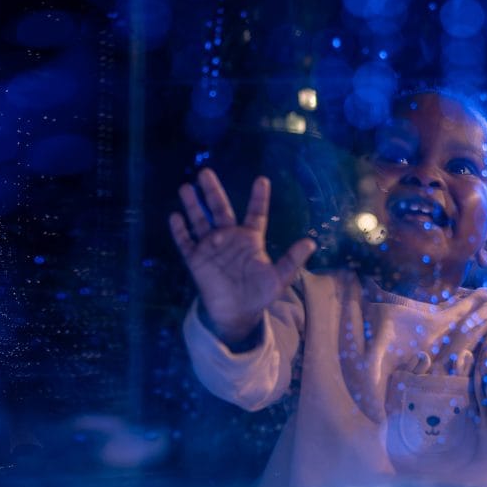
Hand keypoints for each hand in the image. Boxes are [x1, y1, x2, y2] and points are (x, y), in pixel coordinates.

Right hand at [169, 170, 315, 346]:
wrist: (237, 314)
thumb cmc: (259, 294)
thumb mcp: (279, 278)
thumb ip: (292, 259)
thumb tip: (312, 243)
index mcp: (251, 239)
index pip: (256, 213)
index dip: (259, 198)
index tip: (262, 180)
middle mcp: (229, 237)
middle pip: (220, 209)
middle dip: (212, 191)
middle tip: (206, 173)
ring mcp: (211, 247)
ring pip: (200, 221)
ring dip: (193, 205)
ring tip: (186, 187)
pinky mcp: (196, 260)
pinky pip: (186, 242)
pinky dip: (180, 230)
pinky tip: (175, 216)